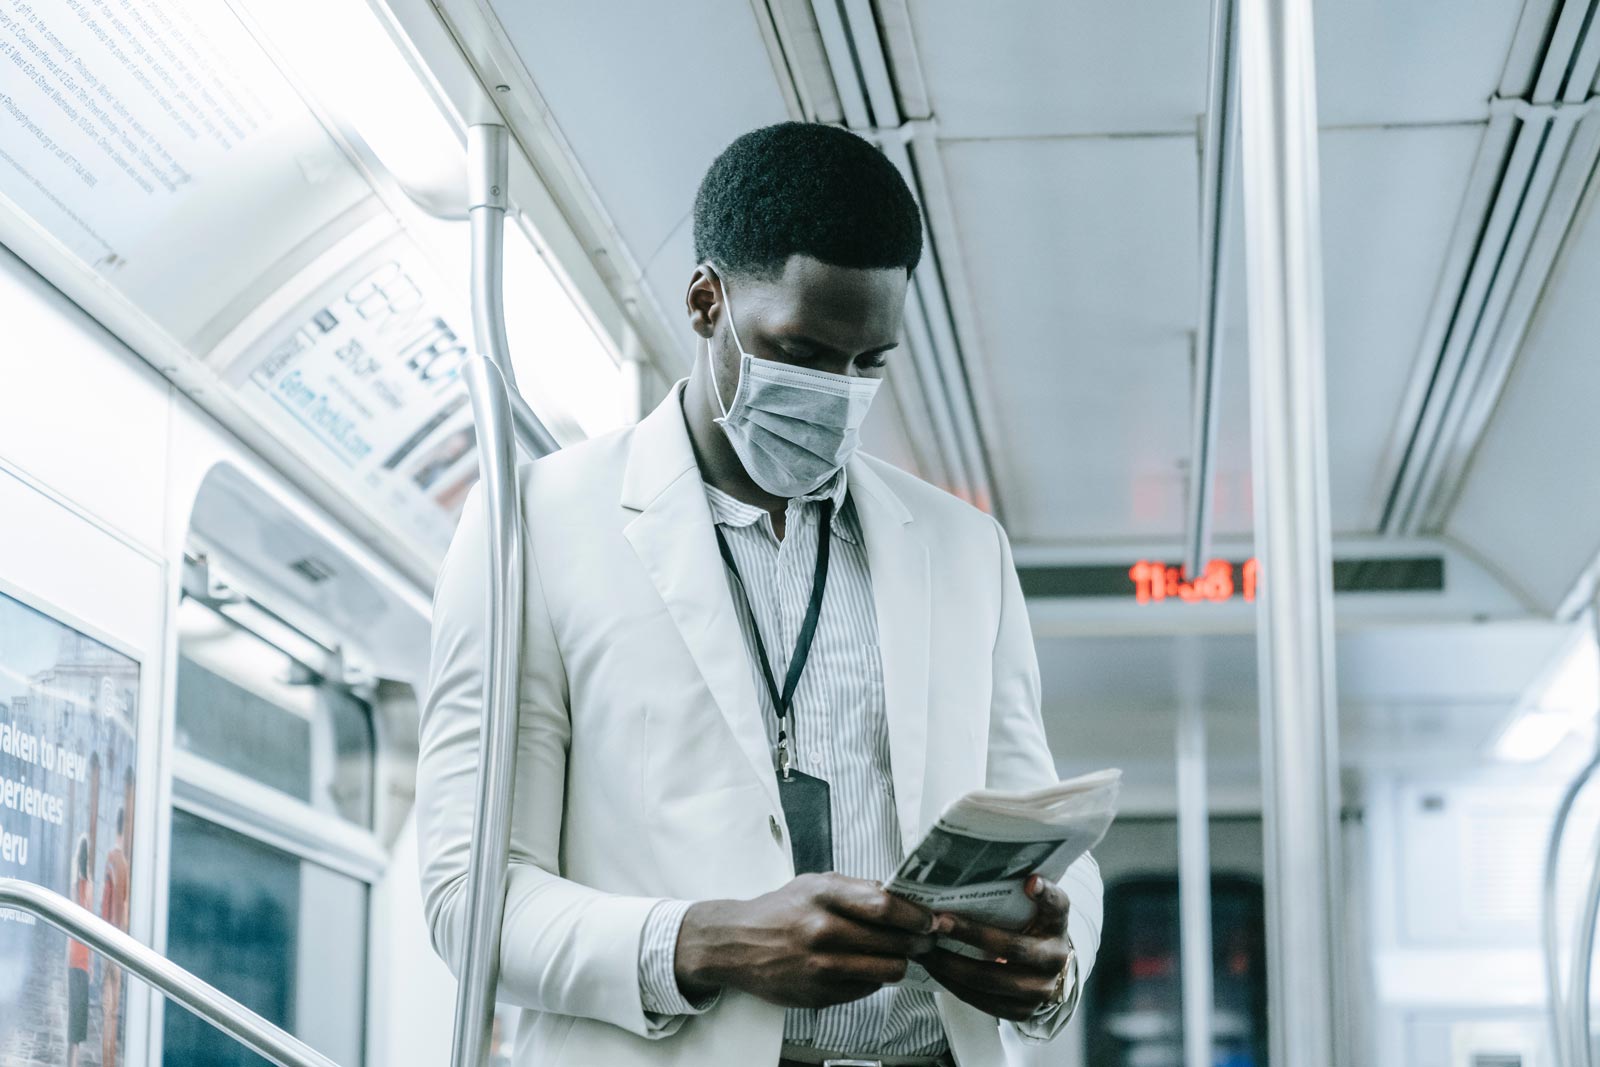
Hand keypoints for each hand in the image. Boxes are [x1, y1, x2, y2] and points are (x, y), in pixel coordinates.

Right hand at [675, 872, 938, 1008]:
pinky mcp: (819, 994)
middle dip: (919, 940)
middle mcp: (821, 930)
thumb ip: (858, 889)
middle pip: (893, 941)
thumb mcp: (815, 884)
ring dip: (901, 962)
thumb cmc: (781, 910)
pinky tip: (867, 966)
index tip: (930, 918)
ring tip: (901, 954)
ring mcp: (820, 966)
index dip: (915, 914)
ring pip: (887, 970)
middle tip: (927, 938)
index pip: (884, 906)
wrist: (737, 944)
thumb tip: (903, 897)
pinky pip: (867, 989)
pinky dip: (875, 978)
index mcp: (822, 895)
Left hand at [919, 875, 1071, 1021]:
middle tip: (936, 922)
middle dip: (969, 934)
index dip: (1046, 894)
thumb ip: (1028, 890)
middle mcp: (1054, 959)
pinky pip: (982, 1001)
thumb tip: (1023, 877)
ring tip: (924, 948)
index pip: (1057, 906)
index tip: (1029, 882)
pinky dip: (954, 985)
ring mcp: (1039, 990)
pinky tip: (934, 968)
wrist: (1044, 970)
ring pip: (990, 980)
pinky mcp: (1021, 1012)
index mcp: (1057, 925)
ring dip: (951, 964)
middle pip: (1011, 947)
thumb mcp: (1035, 907)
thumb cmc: (1030, 928)